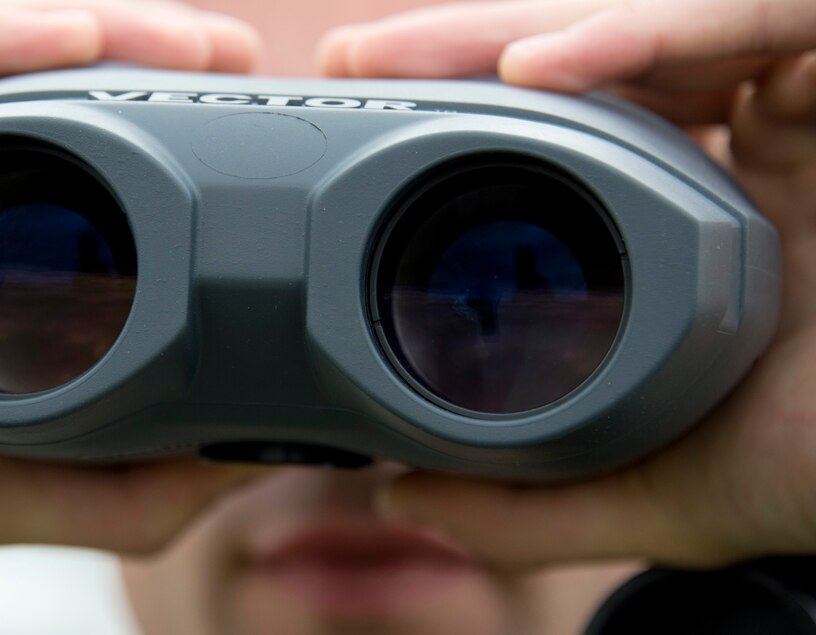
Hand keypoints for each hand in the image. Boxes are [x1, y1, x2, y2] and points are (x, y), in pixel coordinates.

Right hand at [0, 0, 261, 556]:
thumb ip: (63, 481)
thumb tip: (201, 480)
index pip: (47, 158)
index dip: (149, 147)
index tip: (245, 153)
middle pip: (21, 79)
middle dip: (138, 64)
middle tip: (238, 70)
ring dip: (87, 31)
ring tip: (193, 47)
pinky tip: (73, 38)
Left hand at [320, 0, 815, 568]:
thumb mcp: (662, 487)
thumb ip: (537, 501)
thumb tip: (407, 499)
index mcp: (694, 226)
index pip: (566, 143)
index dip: (462, 127)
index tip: (362, 132)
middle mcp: (746, 150)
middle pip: (588, 70)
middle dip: (460, 53)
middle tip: (353, 58)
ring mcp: (804, 101)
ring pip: (650, 26)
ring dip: (513, 27)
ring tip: (399, 53)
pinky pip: (761, 20)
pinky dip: (648, 33)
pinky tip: (535, 70)